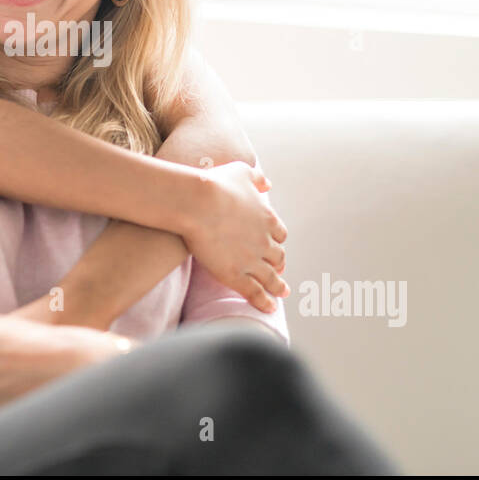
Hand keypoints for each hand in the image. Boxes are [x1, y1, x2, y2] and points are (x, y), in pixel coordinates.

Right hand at [179, 160, 289, 312]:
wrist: (197, 202)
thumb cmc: (215, 183)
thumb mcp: (242, 172)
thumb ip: (257, 178)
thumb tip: (267, 183)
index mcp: (267, 218)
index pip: (279, 234)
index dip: (276, 241)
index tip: (274, 246)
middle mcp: (264, 241)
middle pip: (277, 257)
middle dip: (278, 264)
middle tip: (278, 270)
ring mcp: (252, 260)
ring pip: (270, 278)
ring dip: (277, 286)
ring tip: (281, 292)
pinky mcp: (236, 274)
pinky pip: (255, 292)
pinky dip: (264, 301)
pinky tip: (269, 307)